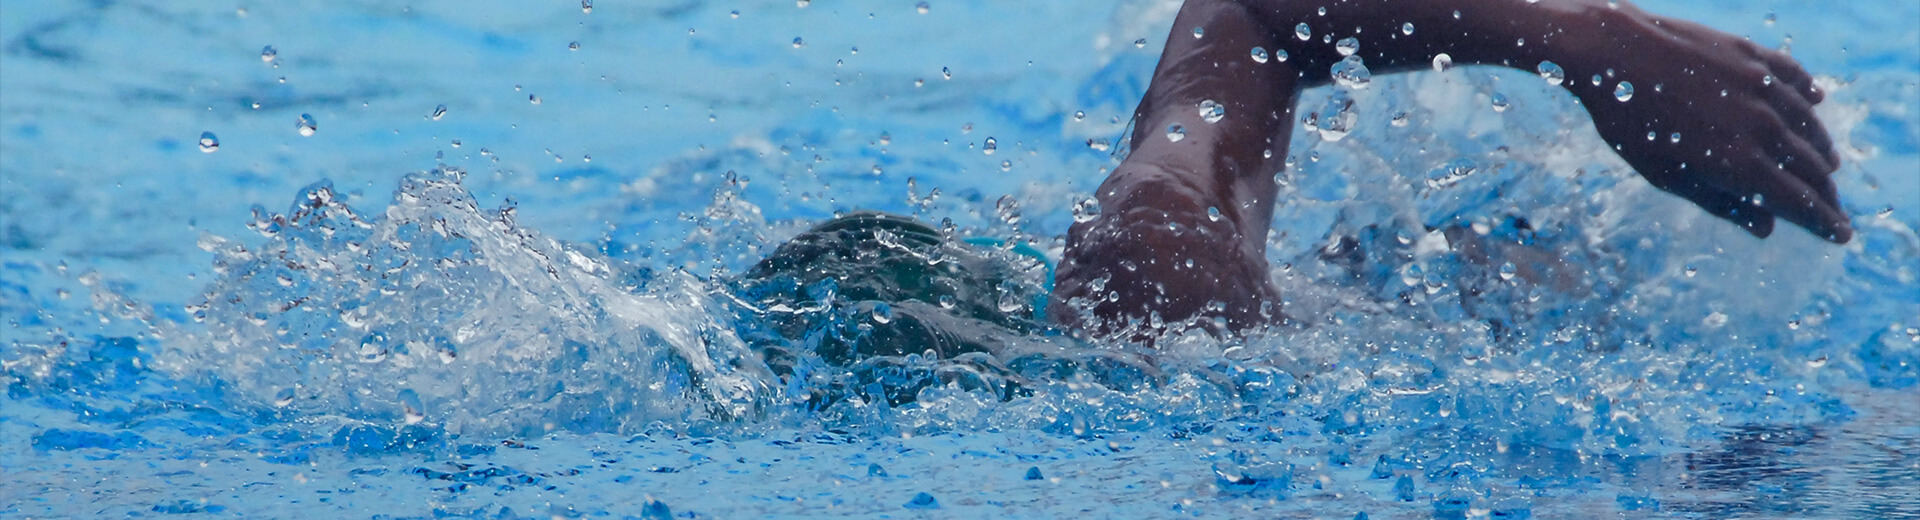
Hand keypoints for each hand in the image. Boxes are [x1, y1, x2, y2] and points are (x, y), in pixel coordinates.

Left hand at [1570, 4, 1848, 241]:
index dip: (1824, 221)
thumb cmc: (1630, 123)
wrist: (1613, 54)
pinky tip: (1816, 101)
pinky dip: (1808, 93)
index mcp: (1740, 164)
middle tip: (1833, 207)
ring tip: (1828, 165)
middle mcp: (1761, 126)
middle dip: (1826, 192)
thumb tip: (1766, 228)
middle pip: (1811, 167)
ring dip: (1821, 149)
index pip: (1799, 202)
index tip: (1842, 234)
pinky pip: (1793, 76)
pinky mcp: (1751, 55)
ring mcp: (1760, 86)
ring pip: (1809, 124)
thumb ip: (1720, 202)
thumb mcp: (1667, 175)